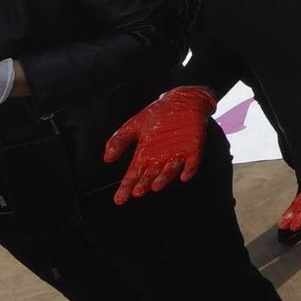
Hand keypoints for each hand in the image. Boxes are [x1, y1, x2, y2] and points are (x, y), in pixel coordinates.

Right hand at [102, 86, 217, 203]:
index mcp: (145, 155)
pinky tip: (184, 176)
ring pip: (170, 171)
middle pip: (150, 176)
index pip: (133, 175)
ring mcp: (177, 155)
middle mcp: (160, 159)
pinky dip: (189, 169)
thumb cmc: (157, 115)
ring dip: (163, 179)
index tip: (119, 199)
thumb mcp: (134, 125)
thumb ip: (120, 141)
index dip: (126, 187)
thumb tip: (107, 158)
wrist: (182, 101)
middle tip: (137, 192)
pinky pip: (192, 162)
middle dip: (143, 184)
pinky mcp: (193, 149)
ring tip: (155, 186)